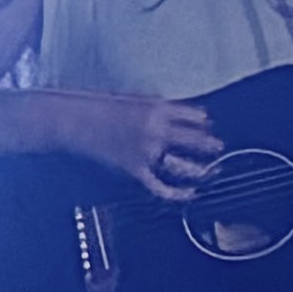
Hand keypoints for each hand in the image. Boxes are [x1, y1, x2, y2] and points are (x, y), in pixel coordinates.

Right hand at [67, 94, 224, 200]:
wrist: (73, 119)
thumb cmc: (97, 104)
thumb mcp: (132, 97)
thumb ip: (154, 107)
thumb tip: (172, 114)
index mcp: (157, 108)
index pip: (193, 115)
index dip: (203, 121)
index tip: (208, 123)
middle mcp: (156, 130)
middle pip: (194, 140)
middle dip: (210, 145)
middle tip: (219, 147)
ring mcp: (146, 152)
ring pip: (182, 166)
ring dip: (199, 170)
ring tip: (211, 170)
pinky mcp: (134, 169)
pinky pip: (160, 186)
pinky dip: (177, 193)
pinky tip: (189, 194)